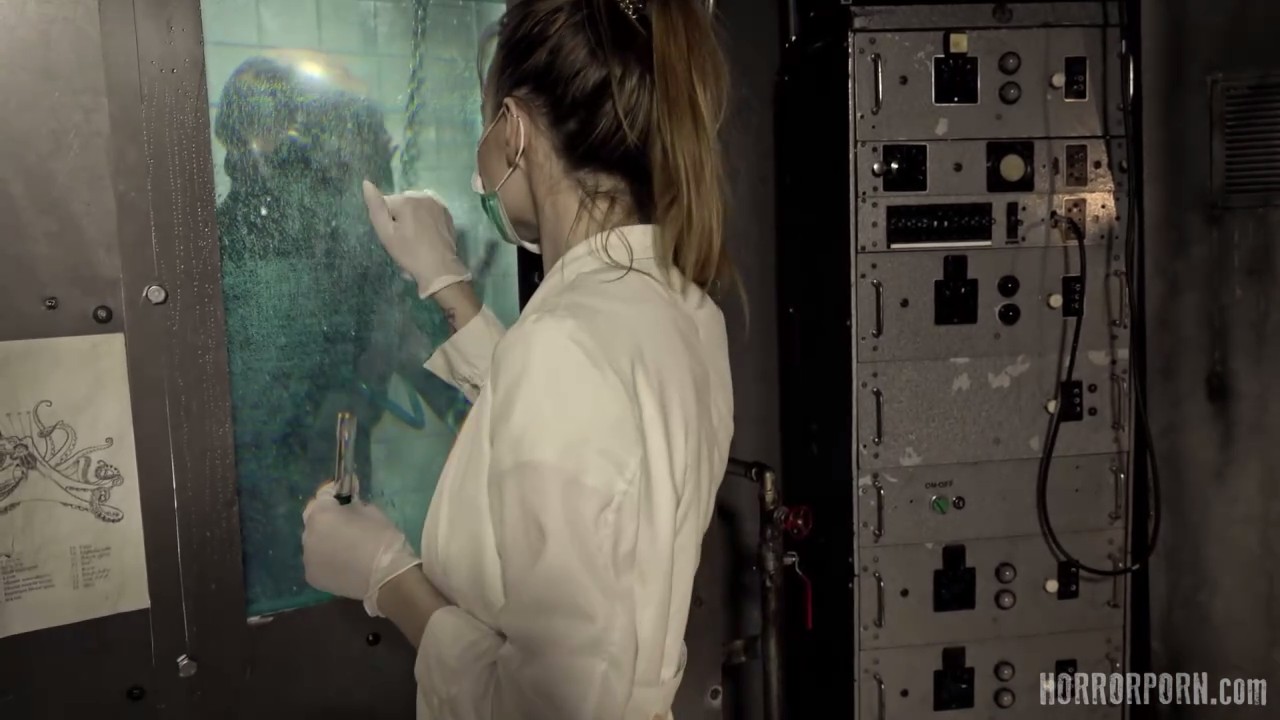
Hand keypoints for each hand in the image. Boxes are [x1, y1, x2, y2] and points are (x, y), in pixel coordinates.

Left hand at [302, 481, 421, 616]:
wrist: (388, 577)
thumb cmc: (382, 538)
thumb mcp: (371, 510)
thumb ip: (353, 504)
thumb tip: (347, 504)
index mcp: (321, 514)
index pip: (323, 495)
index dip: (335, 492)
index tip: (346, 491)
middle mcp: (307, 534)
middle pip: (314, 519)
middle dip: (327, 517)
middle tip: (346, 521)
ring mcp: (308, 558)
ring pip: (314, 542)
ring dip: (326, 539)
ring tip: (345, 545)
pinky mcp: (312, 576)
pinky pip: (317, 560)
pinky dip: (327, 559)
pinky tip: (343, 562)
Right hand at [362, 180, 470, 298]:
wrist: (439, 267)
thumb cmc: (409, 253)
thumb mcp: (386, 233)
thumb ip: (375, 207)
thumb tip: (366, 183)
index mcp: (404, 199)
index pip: (385, 203)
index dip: (386, 221)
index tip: (393, 236)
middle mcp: (421, 195)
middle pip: (402, 202)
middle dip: (400, 215)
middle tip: (405, 238)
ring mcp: (436, 202)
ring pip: (416, 204)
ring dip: (413, 214)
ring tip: (417, 235)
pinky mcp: (446, 211)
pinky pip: (429, 208)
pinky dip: (426, 216)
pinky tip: (427, 232)